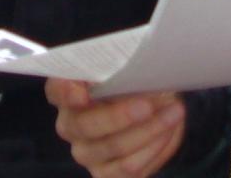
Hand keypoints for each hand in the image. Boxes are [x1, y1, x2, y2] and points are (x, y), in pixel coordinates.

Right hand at [47, 79, 184, 177]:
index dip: (66, 92)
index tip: (82, 92)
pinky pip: (130, 169)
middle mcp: (70, 126)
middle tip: (149, 104)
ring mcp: (87, 154)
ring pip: (115, 149)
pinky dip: (155, 149)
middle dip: (120, 116)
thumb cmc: (130, 79)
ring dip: (150, 131)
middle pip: (86, 126)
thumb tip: (141, 67)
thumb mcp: (124, 65)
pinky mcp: (106, 174)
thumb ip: (121, 66)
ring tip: (174, 112)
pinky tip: (169, 130)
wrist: (146, 104)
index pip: (56, 90)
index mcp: (66, 92)